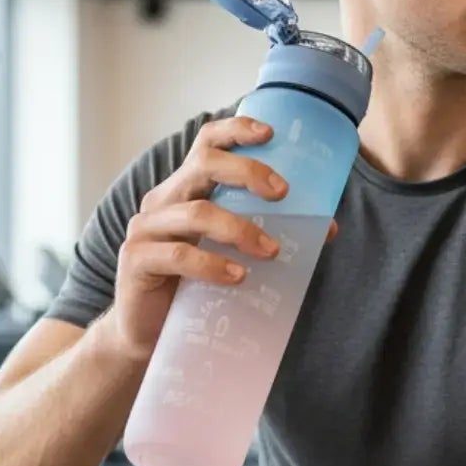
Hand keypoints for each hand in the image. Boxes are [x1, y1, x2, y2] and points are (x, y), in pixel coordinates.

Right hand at [102, 115, 337, 361]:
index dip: (236, 131)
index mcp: (185, 189)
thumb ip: (268, 233)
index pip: (206, 144)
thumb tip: (328, 228)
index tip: (270, 134)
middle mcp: (163, 200)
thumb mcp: (230, 252)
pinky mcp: (137, 260)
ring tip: (271, 250)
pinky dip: (212, 264)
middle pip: (203, 164)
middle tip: (282, 193)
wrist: (147, 334)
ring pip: (196, 212)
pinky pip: (177, 255)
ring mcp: (146, 228)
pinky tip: (237, 276)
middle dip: (247, 172)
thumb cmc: (193, 287)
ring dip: (239, 229)